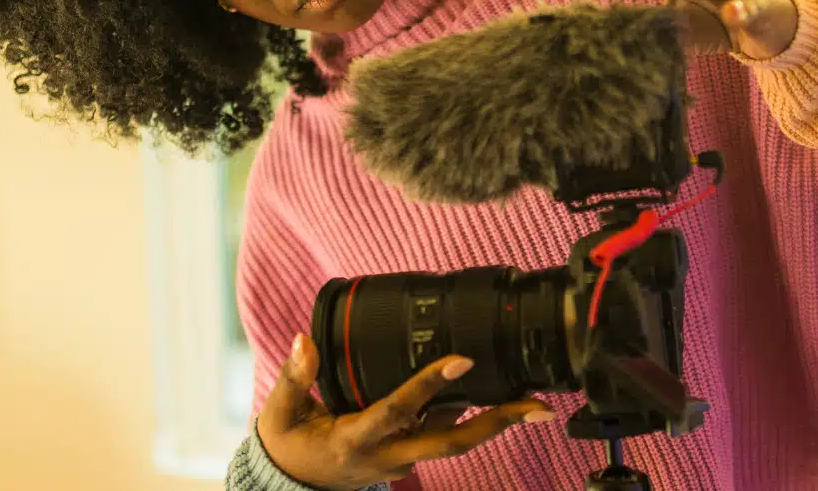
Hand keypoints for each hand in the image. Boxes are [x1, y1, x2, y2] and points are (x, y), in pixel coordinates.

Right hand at [258, 334, 555, 490]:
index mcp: (357, 440)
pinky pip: (445, 430)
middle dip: (497, 423)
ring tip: (535, 398)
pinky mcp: (411, 450)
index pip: (399, 411)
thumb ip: (294, 378)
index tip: (462, 361)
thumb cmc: (290, 444)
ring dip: (495, 420)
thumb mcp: (281, 414)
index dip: (430, 388)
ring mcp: (405, 458)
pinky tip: (502, 393)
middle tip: (536, 406)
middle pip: (452, 441)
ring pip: (455, 437)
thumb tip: (303, 340)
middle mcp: (390, 454)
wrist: (294, 484)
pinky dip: (473, 413)